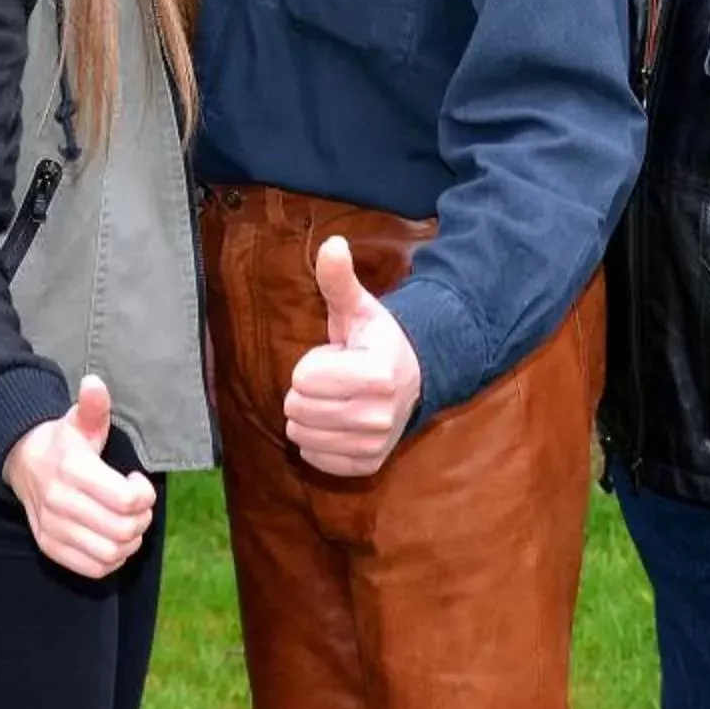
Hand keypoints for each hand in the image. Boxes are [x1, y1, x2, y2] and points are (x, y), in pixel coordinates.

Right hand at [3, 375, 157, 577]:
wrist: (23, 462)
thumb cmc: (63, 442)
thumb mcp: (79, 420)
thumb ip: (93, 405)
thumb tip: (94, 383)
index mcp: (73, 470)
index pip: (126, 500)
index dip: (144, 494)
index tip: (136, 481)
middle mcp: (60, 502)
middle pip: (122, 530)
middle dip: (141, 519)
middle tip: (138, 506)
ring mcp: (53, 528)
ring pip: (110, 553)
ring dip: (130, 542)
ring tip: (128, 523)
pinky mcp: (50, 547)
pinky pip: (92, 569)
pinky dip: (111, 560)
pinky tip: (113, 540)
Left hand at [283, 237, 423, 477]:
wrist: (411, 379)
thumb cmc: (375, 340)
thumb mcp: (357, 308)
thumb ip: (338, 279)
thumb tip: (332, 243)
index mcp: (377, 374)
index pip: (302, 379)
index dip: (311, 364)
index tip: (337, 357)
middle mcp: (380, 415)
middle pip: (298, 410)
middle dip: (307, 391)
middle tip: (335, 379)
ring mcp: (375, 444)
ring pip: (302, 437)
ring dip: (310, 417)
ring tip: (337, 399)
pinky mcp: (368, 465)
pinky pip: (316, 460)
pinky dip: (318, 442)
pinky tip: (338, 423)